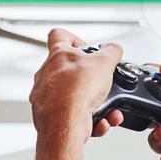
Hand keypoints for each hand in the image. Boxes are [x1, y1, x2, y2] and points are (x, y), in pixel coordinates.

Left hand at [28, 29, 125, 143]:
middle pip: (70, 71)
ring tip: (107, 110)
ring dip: (95, 104)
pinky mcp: (50, 117)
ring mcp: (46, 97)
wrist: (64, 124)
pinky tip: (100, 122)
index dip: (74, 38)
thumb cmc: (76, 91)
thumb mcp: (104, 62)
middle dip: (91, 80)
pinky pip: (73, 116)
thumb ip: (111, 51)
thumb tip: (114, 48)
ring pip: (75, 97)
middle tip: (102, 84)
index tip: (87, 49)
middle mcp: (47, 75)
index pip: (58, 35)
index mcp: (57, 56)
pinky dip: (90, 120)